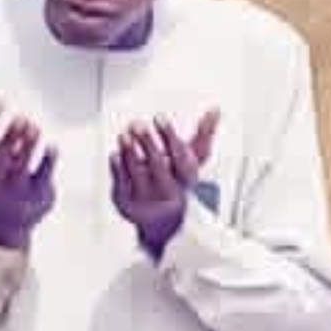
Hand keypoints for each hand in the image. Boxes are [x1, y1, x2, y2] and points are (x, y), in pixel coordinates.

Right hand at [0, 101, 56, 250]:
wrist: (9, 220)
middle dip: (2, 136)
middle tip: (11, 113)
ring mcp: (17, 188)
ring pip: (19, 171)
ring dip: (26, 147)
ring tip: (31, 126)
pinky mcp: (38, 192)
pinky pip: (42, 178)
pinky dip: (47, 162)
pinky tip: (52, 146)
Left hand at [106, 109, 217, 259]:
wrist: (163, 221)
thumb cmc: (178, 180)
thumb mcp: (192, 160)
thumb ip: (203, 134)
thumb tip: (215, 108)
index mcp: (185, 179)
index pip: (180, 156)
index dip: (168, 135)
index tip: (159, 117)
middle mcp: (168, 191)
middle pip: (158, 166)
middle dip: (147, 143)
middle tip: (137, 123)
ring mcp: (147, 200)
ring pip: (137, 174)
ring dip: (129, 152)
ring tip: (124, 135)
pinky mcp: (127, 204)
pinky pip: (121, 185)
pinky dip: (117, 168)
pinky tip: (115, 153)